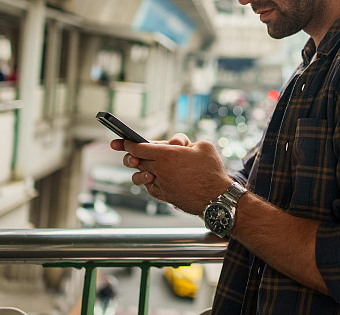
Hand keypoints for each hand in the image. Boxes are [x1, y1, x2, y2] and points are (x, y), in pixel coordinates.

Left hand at [110, 134, 232, 215]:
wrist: (217, 199)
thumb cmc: (212, 171)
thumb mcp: (203, 146)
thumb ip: (185, 141)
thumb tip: (176, 143)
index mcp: (167, 154)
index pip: (138, 147)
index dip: (128, 143)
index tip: (122, 141)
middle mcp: (160, 170)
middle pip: (136, 161)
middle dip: (130, 156)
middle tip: (127, 154)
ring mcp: (161, 185)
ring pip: (140, 176)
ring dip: (138, 171)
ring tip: (142, 167)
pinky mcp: (164, 197)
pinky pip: (150, 188)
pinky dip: (150, 182)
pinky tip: (155, 179)